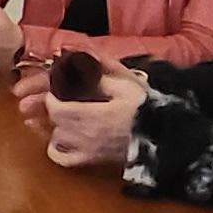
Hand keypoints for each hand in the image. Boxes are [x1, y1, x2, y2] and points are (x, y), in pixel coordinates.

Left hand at [19, 54, 140, 168]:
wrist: (162, 136)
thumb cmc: (144, 107)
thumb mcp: (125, 83)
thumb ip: (98, 69)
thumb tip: (69, 51)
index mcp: (92, 115)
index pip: (55, 106)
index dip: (51, 95)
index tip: (56, 87)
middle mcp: (85, 136)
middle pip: (54, 121)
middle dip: (50, 108)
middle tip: (55, 98)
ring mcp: (86, 151)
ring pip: (54, 139)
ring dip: (52, 126)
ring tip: (58, 115)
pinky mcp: (90, 161)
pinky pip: (62, 159)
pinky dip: (54, 149)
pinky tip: (56, 139)